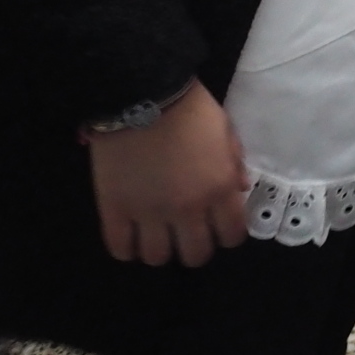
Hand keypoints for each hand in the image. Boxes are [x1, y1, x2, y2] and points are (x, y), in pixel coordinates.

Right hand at [86, 81, 249, 265]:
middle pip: (195, 255)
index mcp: (219, 189)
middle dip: (196, 247)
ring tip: (158, 234)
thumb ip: (234, 164)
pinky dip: (127, 248)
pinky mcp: (115, 210)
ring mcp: (149, 213)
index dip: (228, 234)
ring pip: (158, 257)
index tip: (220, 226)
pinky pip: (120, 248)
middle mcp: (187, 209)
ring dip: (161, 249)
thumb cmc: (190, 110)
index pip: (232, 236)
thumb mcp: (226, 132)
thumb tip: (239, 189)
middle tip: (188, 232)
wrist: (143, 96)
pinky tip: (132, 236)